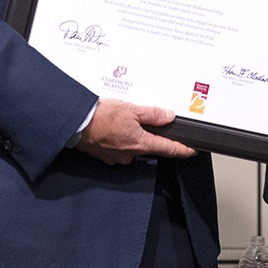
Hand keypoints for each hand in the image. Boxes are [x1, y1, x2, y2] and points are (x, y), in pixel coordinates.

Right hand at [74, 99, 195, 164]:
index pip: (168, 149)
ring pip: (132, 146)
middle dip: (147, 134)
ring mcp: (117, 157)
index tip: (191, 150)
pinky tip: (111, 127)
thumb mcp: (132, 110)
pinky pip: (118, 147)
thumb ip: (152, 114)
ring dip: (130, 135)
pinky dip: (118, 138)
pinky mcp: (105, 155)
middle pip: (149, 146)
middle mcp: (130, 154)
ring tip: (121, 120)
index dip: (182, 150)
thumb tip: (168, 117)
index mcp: (141, 143)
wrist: (76, 124)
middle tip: (140, 119)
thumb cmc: (100, 118)